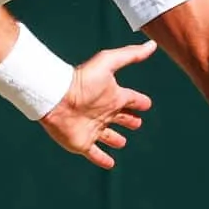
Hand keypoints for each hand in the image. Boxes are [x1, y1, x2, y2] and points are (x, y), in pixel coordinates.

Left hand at [40, 39, 155, 169]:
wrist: (56, 97)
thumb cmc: (83, 81)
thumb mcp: (108, 63)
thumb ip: (130, 55)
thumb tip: (151, 44)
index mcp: (112, 96)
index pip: (131, 99)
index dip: (140, 102)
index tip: (147, 104)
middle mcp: (104, 113)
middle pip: (121, 118)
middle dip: (130, 120)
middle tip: (137, 123)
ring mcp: (93, 128)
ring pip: (108, 136)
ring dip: (115, 139)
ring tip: (122, 142)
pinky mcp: (83, 143)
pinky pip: (95, 154)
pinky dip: (103, 159)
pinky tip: (110, 163)